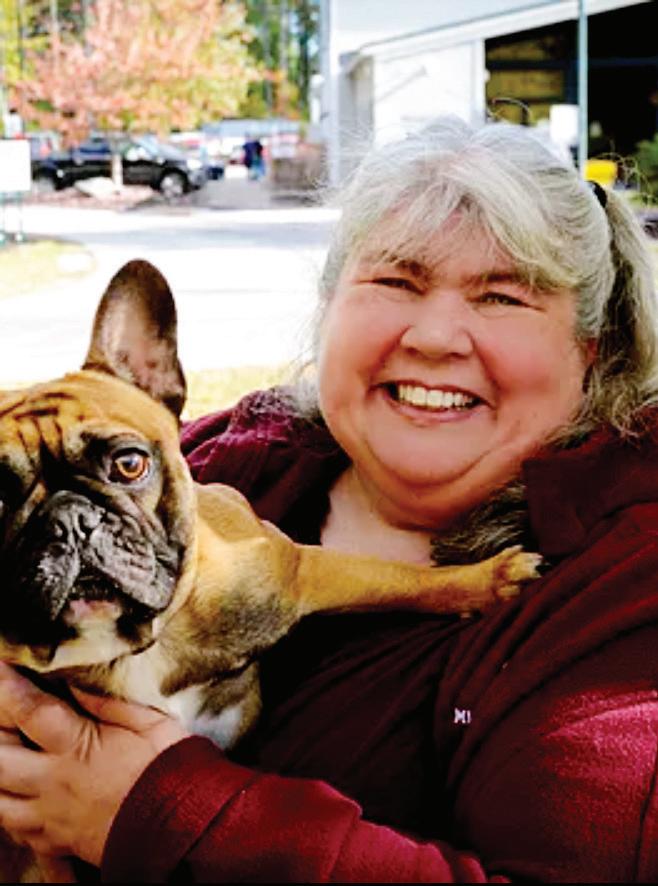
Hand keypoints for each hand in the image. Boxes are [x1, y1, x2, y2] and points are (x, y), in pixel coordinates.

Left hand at [0, 663, 188, 866]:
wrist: (185, 828)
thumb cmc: (171, 769)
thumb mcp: (149, 721)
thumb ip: (107, 700)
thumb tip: (75, 679)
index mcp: (77, 749)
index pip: (30, 710)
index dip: (8, 685)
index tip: (1, 665)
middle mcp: (55, 783)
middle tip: (3, 713)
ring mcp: (51, 816)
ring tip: (6, 752)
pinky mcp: (57, 841)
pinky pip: (15, 830)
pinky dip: (8, 808)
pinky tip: (17, 793)